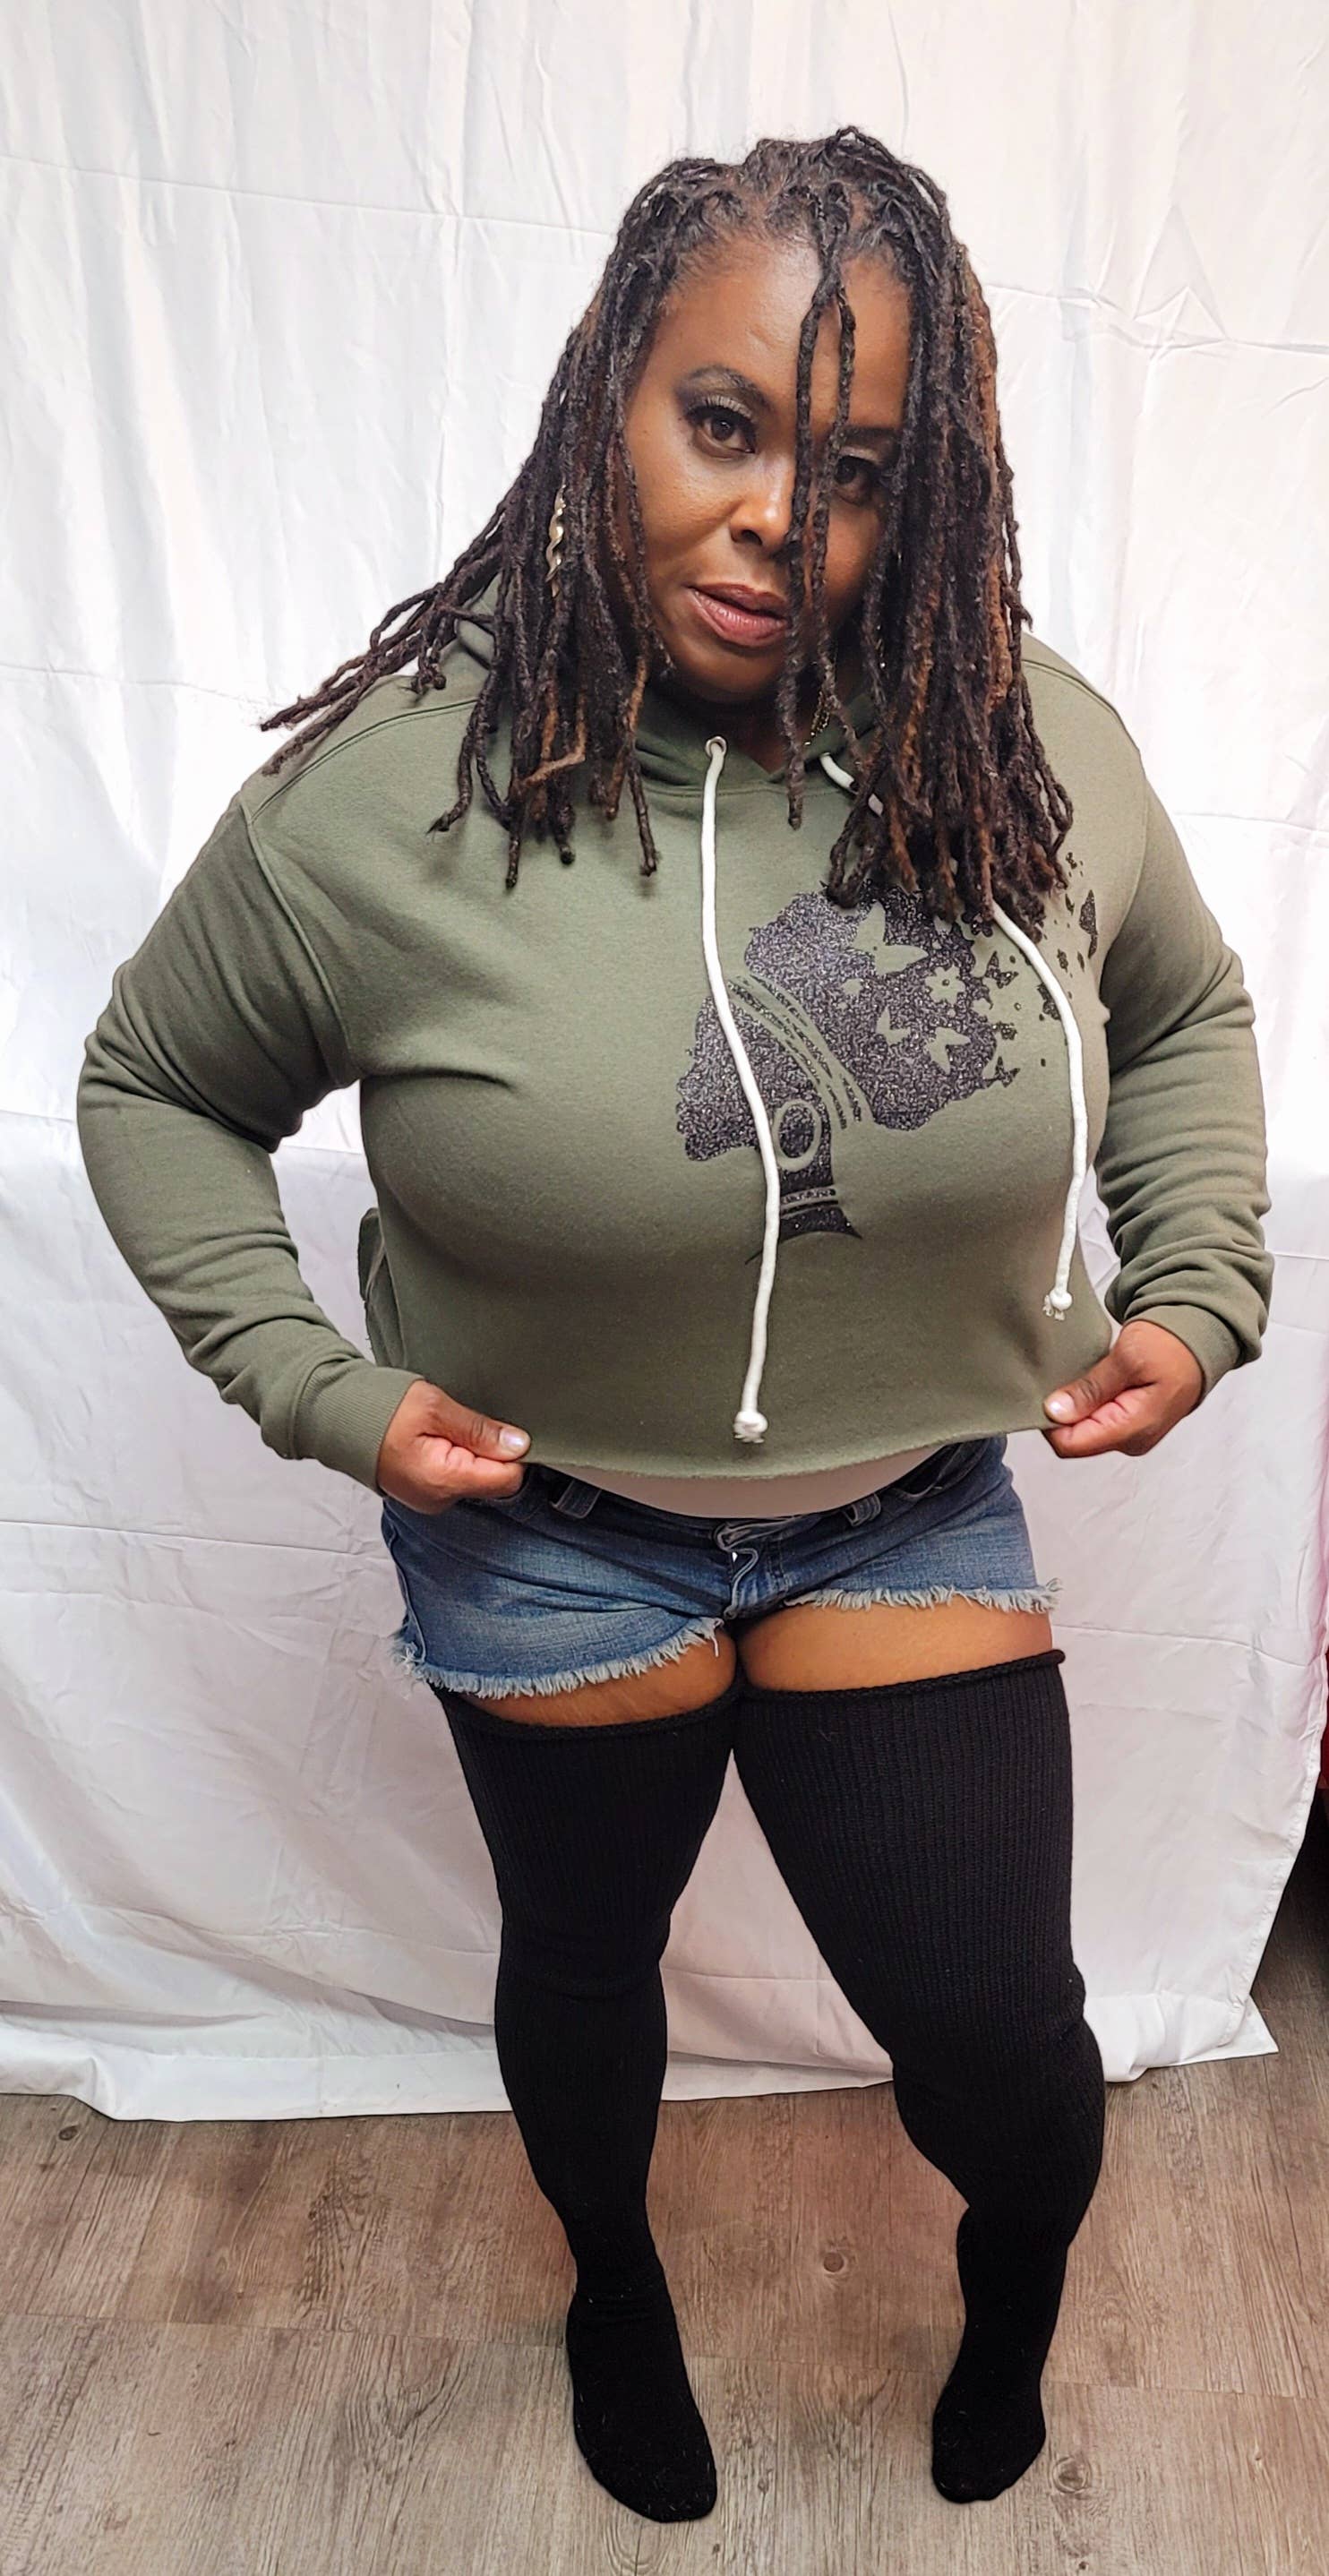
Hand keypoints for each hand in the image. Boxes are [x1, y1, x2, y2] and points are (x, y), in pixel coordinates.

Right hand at [374, 1379, 531, 1511]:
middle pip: (492, 1479)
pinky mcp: (424, 1493)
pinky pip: (455, 1478)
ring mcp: (430, 1500)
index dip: (513, 1451)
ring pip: (474, 1477)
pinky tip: (435, 1439)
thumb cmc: (378, 1409)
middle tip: (459, 1423)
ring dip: (469, 1452)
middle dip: (488, 1450)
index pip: (508, 1479)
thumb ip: (479, 1429)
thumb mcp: (435, 1407)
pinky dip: (454, 1458)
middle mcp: (439, 1499)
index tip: (501, 1428)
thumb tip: (518, 1445)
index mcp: (443, 1480)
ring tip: (442, 1429)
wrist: (336, 1417)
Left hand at [1041, 1319, 1203, 1458]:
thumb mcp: (1127, 1359)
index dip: (1050, 1419)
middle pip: (1075, 1439)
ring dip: (1078, 1404)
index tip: (1047, 1390)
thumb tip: (1056, 1411)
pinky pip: (1097, 1421)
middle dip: (1064, 1411)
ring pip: (1084, 1429)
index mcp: (1132, 1429)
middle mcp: (1132, 1440)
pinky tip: (1095, 1382)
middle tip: (1070, 1376)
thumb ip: (1091, 1389)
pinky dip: (1090, 1402)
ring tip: (1087, 1375)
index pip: (1069, 1443)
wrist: (1199, 1341)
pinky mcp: (1131, 1424)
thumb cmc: (1172, 1346)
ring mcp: (1132, 1434)